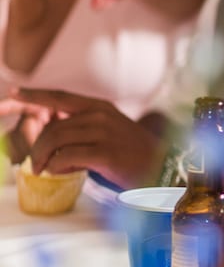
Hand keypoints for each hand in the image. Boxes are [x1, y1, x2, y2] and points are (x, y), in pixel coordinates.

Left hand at [3, 89, 163, 186]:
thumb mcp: (109, 131)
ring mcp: (104, 133)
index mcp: (100, 107)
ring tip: (41, 169)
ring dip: (41, 157)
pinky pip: (67, 157)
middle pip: (52, 125)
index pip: (59, 97)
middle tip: (31, 162)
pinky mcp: (106, 153)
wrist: (164, 169)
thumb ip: (84, 127)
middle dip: (34, 144)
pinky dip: (55, 166)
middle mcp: (100, 115)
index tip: (10, 95)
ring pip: (55, 139)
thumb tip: (52, 134)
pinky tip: (58, 172)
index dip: (32, 95)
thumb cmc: (134, 154)